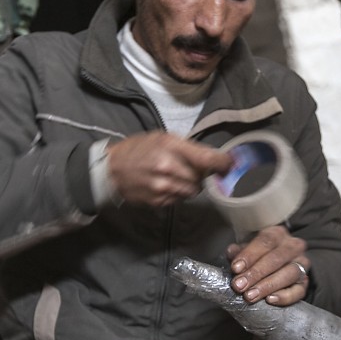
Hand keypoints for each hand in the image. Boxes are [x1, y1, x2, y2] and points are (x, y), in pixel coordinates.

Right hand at [106, 132, 232, 207]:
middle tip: (192, 168)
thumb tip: (215, 158)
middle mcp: (169, 168)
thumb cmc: (138, 149)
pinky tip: (167, 185)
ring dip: (191, 185)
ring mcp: (164, 187)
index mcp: (171, 147)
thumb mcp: (162, 138)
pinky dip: (179, 193)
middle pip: (202, 177)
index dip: (223, 163)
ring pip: (193, 191)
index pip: (207, 158)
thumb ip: (188, 148)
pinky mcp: (159, 201)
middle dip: (202, 174)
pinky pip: (180, 199)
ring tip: (177, 176)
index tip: (230, 165)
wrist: (111, 170)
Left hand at [226, 226, 309, 305]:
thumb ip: (239, 251)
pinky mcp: (304, 282)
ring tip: (250, 296)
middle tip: (239, 286)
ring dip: (268, 286)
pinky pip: (299, 291)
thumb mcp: (247, 249)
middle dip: (255, 273)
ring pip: (289, 273)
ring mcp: (302, 264)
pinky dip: (285, 297)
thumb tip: (231, 253)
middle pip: (276, 258)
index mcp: (277, 234)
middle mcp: (293, 246)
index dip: (249, 255)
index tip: (235, 268)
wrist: (277, 264)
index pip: (265, 241)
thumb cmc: (258, 255)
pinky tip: (270, 300)